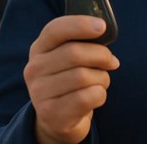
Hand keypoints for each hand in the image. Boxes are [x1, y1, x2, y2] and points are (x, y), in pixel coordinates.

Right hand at [24, 15, 119, 143]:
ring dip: (102, 78)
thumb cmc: (70, 82)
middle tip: (111, 62)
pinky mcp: (51, 114)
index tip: (102, 27)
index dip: (80, 24)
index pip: (55, 29)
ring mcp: (40, 93)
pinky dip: (100, 94)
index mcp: (38, 49)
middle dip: (101, 55)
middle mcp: (34, 69)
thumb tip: (102, 32)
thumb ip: (80, 43)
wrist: (57, 121)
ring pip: (83, 76)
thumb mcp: (67, 59)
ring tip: (100, 82)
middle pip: (74, 53)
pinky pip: (87, 97)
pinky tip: (96, 97)